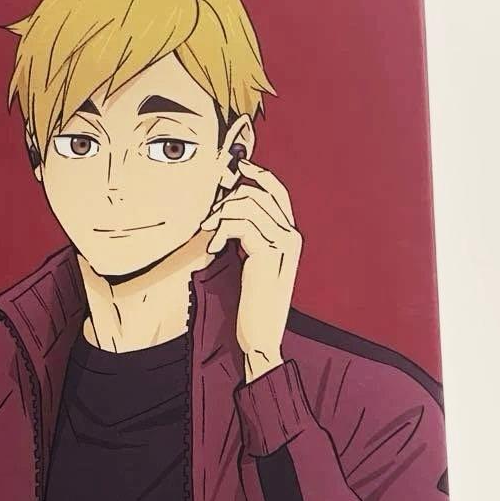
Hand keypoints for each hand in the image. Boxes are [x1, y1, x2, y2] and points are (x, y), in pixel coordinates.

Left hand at [200, 159, 301, 382]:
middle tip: (208, 221)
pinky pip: (239, 223)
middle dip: (227, 200)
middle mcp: (291, 235)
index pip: (277, 192)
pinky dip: (220, 232)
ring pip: (246, 205)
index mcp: (290, 236)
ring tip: (209, 237)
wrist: (261, 334)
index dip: (258, 174)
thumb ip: (248, 237)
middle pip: (257, 193)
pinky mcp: (269, 252)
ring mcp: (283, 243)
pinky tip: (213, 249)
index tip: (238, 166)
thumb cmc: (252, 303)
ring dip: (220, 217)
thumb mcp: (251, 263)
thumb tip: (226, 211)